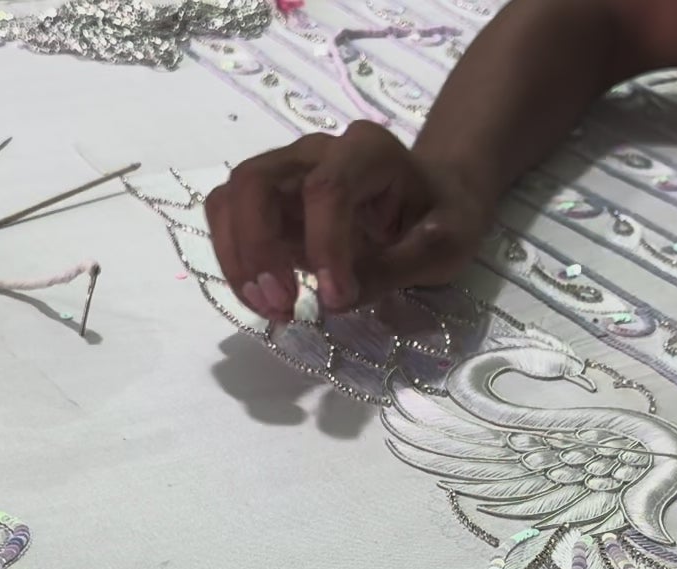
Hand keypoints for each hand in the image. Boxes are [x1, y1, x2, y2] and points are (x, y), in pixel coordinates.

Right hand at [205, 121, 489, 321]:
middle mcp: (317, 152)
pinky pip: (231, 224)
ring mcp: (286, 175)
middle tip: (283, 305)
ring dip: (238, 260)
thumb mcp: (445, 245)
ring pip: (231, 200)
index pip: (326, 188)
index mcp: (369, 152)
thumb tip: (336, 300)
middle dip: (258, 248)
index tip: (335, 299)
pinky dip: (236, 264)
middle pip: (256, 182)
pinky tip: (265, 301)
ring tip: (272, 310)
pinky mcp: (271, 205)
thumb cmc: (445, 217)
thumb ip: (395, 268)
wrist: (435, 200)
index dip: (322, 245)